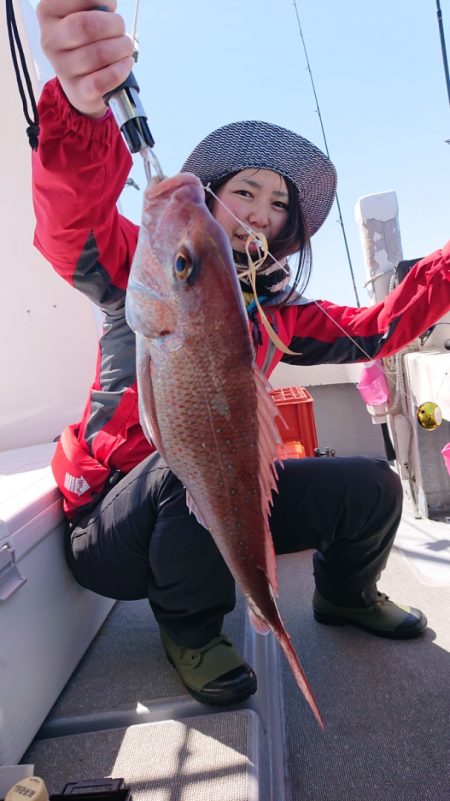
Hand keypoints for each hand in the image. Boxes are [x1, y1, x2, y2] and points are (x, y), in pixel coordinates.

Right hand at [36, 0, 134, 117]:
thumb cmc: (86, 42)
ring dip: (122, 48)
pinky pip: (102, 80)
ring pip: (99, 54)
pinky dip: (121, 70)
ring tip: (125, 48)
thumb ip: (93, 4)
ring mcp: (62, 68)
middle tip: (120, 29)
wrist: (82, 84)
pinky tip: (126, 63)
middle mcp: (50, 40)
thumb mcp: (83, 15)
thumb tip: (108, 5)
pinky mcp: (78, 91)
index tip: (110, 7)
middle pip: (86, 25)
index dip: (102, 1)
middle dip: (114, 25)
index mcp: (48, 12)